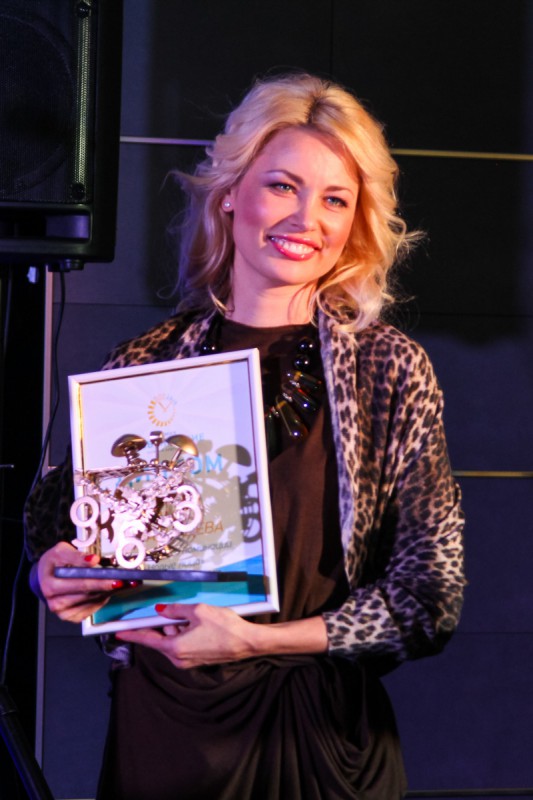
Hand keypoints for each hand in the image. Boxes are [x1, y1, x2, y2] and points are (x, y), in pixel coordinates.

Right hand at [34, 542, 126, 622]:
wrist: (45, 576)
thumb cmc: (54, 562)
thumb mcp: (61, 552)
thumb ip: (76, 556)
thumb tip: (93, 560)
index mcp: (50, 585)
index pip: (79, 583)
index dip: (99, 580)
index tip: (115, 577)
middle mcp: (55, 603)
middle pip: (87, 594)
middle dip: (108, 586)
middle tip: (126, 581)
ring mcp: (63, 613)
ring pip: (91, 601)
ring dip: (108, 592)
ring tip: (124, 583)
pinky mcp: (72, 617)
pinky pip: (92, 608)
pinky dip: (102, 598)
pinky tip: (110, 590)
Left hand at [115, 602, 259, 668]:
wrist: (246, 642)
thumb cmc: (224, 626)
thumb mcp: (198, 611)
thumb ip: (176, 610)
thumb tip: (161, 610)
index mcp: (175, 647)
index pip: (148, 640)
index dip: (132, 635)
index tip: (118, 633)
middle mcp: (179, 658)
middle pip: (161, 638)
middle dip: (165, 624)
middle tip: (174, 612)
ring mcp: (188, 661)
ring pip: (173, 641)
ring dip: (177, 628)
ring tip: (196, 618)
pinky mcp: (197, 660)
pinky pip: (182, 645)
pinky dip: (185, 634)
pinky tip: (198, 625)